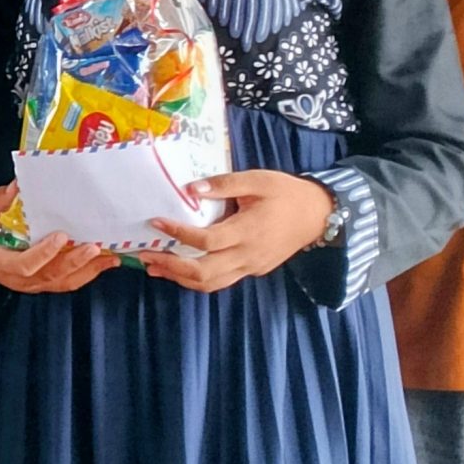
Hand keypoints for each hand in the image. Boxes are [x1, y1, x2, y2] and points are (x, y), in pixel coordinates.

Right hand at [0, 188, 114, 292]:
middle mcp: (18, 279)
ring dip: (87, 271)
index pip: (25, 265)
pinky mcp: (41, 283)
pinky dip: (86, 274)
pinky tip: (102, 264)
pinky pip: (65, 283)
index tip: (61, 236)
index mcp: (0, 262)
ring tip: (109, 259)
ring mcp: (31, 284)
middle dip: (75, 262)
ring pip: (62, 283)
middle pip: (50, 276)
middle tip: (94, 247)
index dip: (44, 253)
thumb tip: (18, 186)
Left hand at [141, 171, 335, 293]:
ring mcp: (251, 266)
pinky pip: (222, 281)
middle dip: (171, 266)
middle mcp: (248, 255)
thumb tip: (191, 189)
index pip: (206, 241)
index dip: (178, 233)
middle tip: (145, 255)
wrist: (318, 215)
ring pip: (211, 283)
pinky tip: (180, 269)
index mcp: (249, 230)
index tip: (155, 221)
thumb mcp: (257, 180)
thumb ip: (224, 184)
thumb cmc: (286, 193)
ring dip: (180, 278)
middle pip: (204, 272)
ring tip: (154, 267)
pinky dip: (198, 279)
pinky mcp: (253, 270)